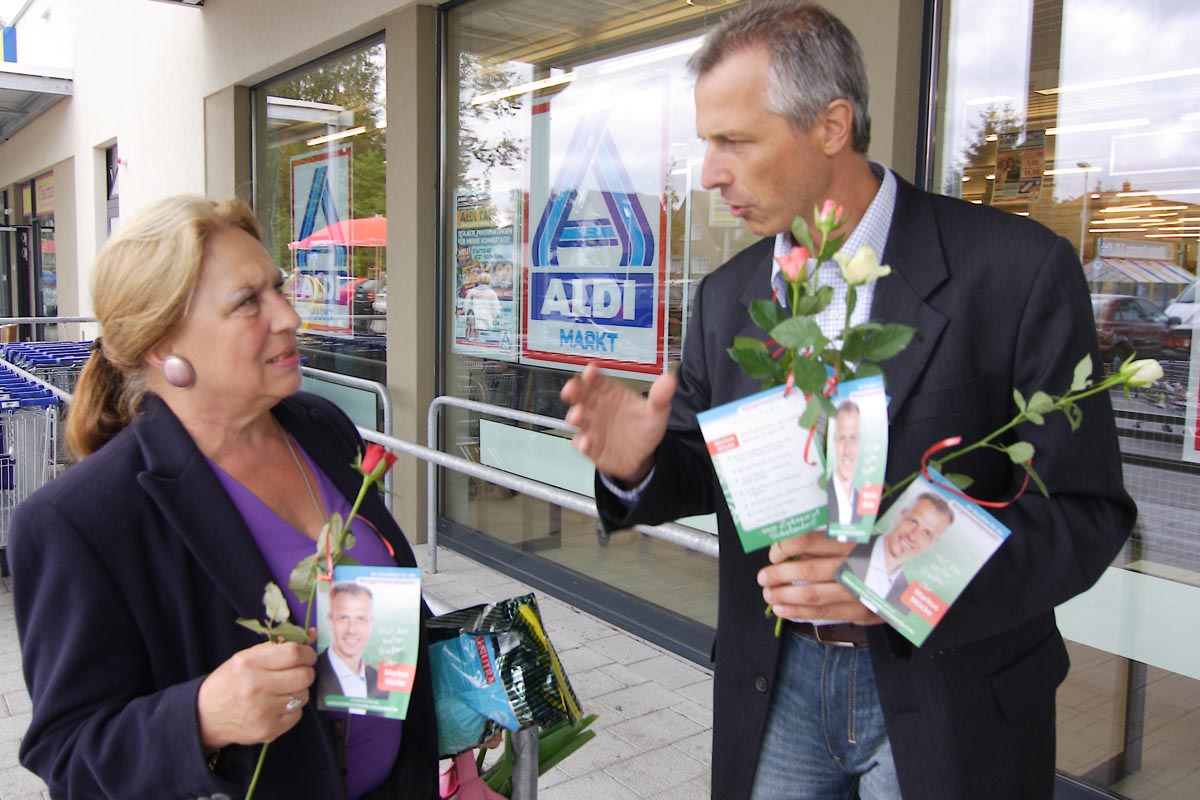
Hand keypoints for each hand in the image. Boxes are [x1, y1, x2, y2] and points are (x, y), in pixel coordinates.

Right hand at [197, 637, 316, 751]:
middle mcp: (257, 688)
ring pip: (303, 695)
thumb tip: (312, 635)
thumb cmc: (229, 681)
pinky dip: (292, 708)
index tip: (307, 655)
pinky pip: (297, 714)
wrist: (205, 716)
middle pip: (305, 676)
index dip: (307, 653)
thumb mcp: (246, 657)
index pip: (294, 654)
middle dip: (306, 671)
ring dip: (298, 690)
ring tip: (282, 690)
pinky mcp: (269, 730)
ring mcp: (264, 712)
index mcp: (250, 664)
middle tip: (298, 672)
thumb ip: (278, 646)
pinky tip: (277, 705)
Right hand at [561, 364, 675, 484]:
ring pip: (576, 418)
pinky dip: (581, 442)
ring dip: (574, 416)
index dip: (592, 374)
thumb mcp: (656, 412)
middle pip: (580, 395)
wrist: (642, 456)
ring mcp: (590, 426)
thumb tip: (669, 379)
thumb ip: (660, 397)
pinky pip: (580, 443)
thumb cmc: (644, 427)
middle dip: (573, 390)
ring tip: (578, 415)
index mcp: (610, 392)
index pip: (598, 379)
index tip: (591, 371)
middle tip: (571, 389)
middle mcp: (596, 406)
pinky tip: (586, 443)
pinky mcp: (589, 446)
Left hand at [757, 531, 882, 625]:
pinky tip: (784, 610)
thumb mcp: (859, 538)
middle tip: (763, 578)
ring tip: (769, 595)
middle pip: (807, 571)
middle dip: (778, 575)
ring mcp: (857, 591)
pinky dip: (800, 613)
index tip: (774, 552)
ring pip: (812, 596)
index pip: (809, 542)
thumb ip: (828, 543)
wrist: (919, 577)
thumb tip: (795, 550)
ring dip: (785, 597)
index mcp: (851, 542)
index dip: (785, 547)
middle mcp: (853, 566)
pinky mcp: (861, 611)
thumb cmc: (882, 553)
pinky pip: (824, 613)